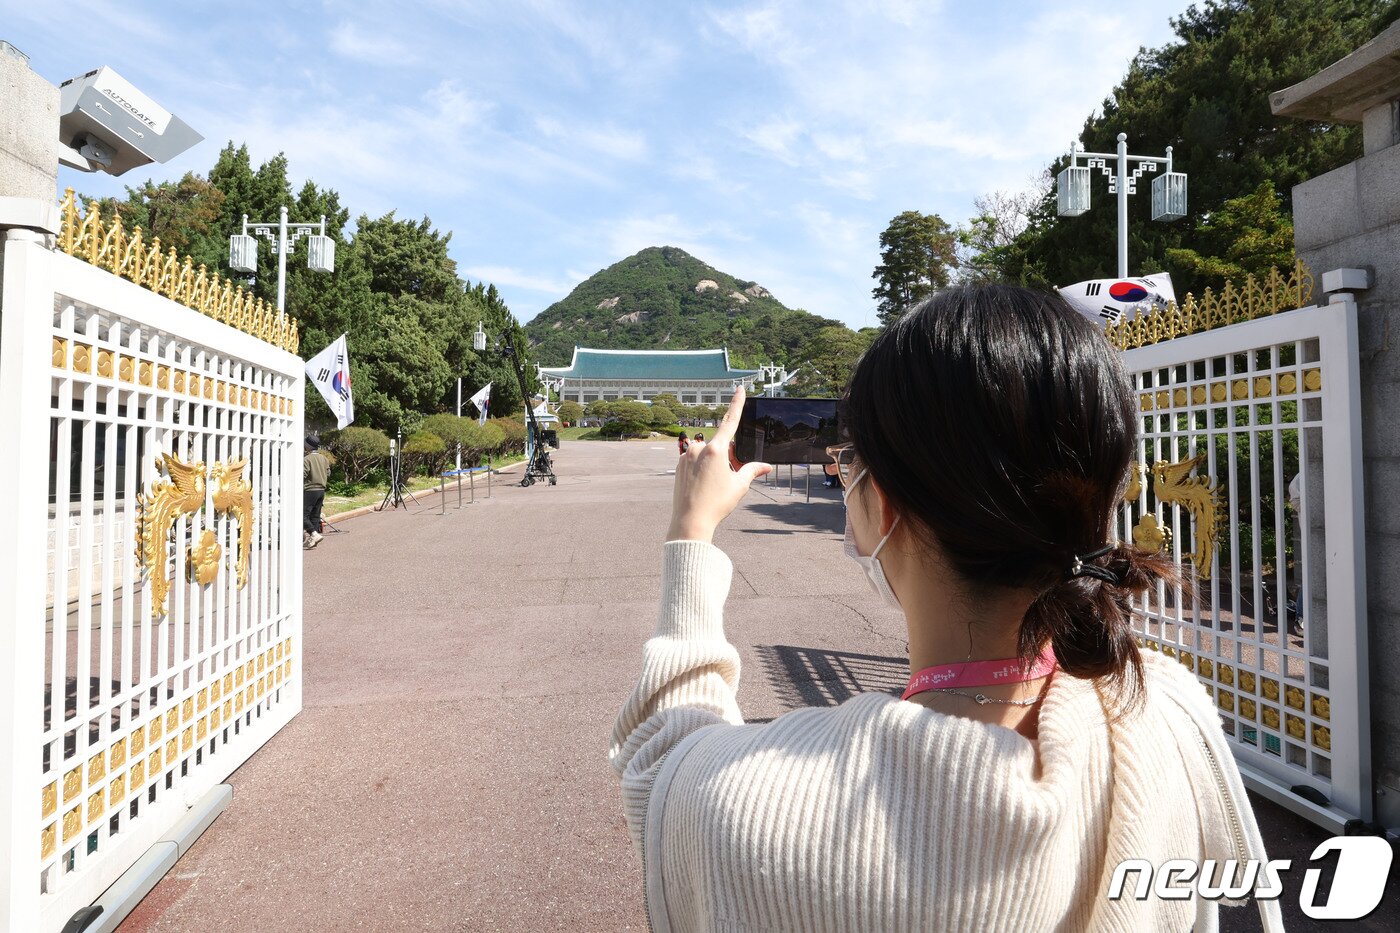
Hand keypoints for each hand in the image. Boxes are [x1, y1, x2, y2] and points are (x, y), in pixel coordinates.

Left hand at [667, 386, 771, 542]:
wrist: (690, 521)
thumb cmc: (716, 503)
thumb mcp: (739, 486)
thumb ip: (752, 470)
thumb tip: (766, 466)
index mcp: (716, 450)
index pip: (730, 421)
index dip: (737, 403)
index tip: (739, 388)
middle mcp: (699, 448)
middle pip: (720, 445)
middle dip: (727, 457)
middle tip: (725, 479)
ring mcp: (686, 455)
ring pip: (706, 454)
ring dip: (713, 463)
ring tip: (712, 486)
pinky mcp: (679, 464)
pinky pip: (695, 461)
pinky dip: (701, 469)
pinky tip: (702, 486)